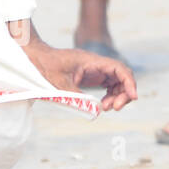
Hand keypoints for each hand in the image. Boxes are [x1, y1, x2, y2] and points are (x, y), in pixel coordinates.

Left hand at [22, 41, 137, 111]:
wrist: (35, 57)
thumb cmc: (45, 66)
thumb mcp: (59, 84)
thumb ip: (78, 97)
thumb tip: (96, 111)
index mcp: (92, 61)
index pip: (120, 69)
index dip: (129, 83)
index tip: (133, 97)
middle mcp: (97, 64)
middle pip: (122, 77)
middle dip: (124, 93)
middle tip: (115, 108)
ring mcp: (95, 70)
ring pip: (117, 82)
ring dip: (117, 96)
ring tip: (105, 108)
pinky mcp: (92, 76)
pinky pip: (108, 85)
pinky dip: (109, 96)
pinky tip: (102, 105)